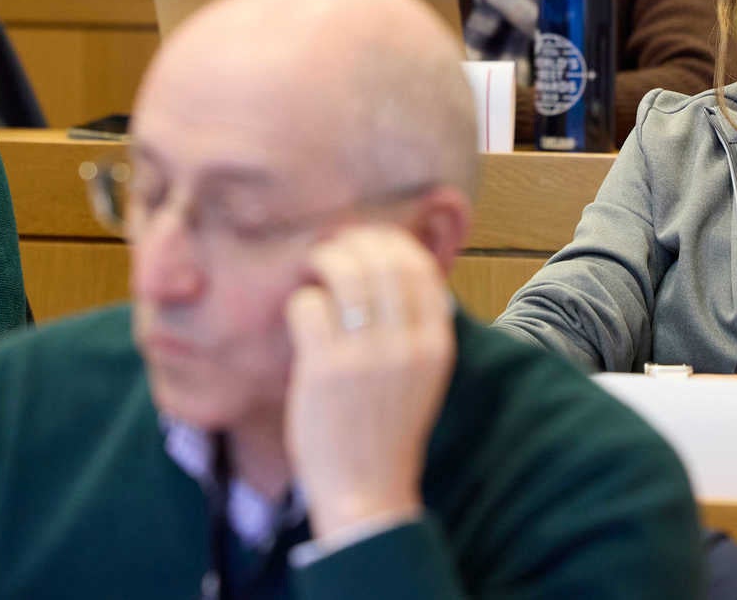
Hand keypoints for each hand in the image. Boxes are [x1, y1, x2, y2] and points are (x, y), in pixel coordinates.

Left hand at [283, 226, 454, 539]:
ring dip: (323, 261)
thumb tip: (390, 271)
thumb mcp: (420, 378)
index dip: (389, 243)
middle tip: (330, 248)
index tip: (366, 242)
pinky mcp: (327, 369)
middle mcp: (408, 345)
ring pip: (346, 272)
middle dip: (353, 243)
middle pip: (384, 260)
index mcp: (436, 345)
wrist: (367, 493)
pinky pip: (309, 305)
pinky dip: (300, 300)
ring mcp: (367, 356)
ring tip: (310, 270)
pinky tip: (300, 317)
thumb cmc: (385, 432)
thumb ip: (414, 329)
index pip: (420, 267)